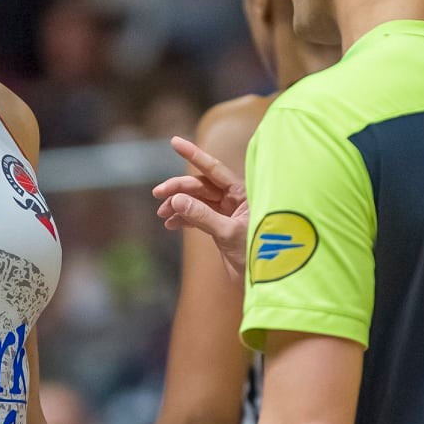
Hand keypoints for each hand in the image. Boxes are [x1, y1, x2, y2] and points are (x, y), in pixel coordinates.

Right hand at [153, 136, 249, 283]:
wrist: (265, 282)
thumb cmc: (258, 255)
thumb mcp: (228, 233)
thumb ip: (202, 215)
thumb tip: (176, 200)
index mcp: (243, 194)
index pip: (214, 169)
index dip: (194, 154)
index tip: (174, 141)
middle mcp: (235, 200)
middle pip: (200, 185)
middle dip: (178, 188)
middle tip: (158, 195)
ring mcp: (227, 213)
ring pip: (197, 201)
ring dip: (178, 205)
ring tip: (162, 214)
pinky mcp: (220, 227)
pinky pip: (197, 216)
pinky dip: (183, 218)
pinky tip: (170, 223)